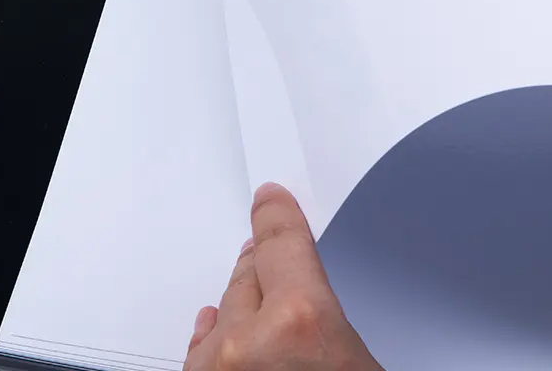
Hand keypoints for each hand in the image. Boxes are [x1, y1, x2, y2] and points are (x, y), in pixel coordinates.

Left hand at [184, 182, 384, 370]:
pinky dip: (213, 340)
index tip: (270, 198)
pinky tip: (220, 331)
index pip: (280, 241)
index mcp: (298, 319)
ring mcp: (211, 369)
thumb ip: (324, 312)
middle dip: (267, 273)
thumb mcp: (354, 357)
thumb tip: (308, 295)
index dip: (276, 215)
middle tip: (283, 278)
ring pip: (223, 310)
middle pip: (248, 274)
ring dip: (242, 311)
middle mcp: (244, 343)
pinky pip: (198, 348)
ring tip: (264, 324)